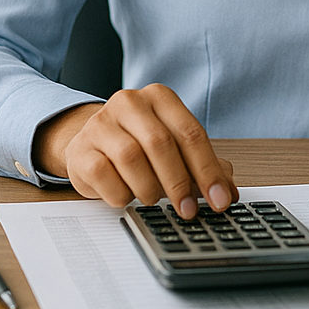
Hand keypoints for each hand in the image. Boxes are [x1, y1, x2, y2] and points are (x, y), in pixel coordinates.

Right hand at [34, 84, 237, 217]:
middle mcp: (130, 102)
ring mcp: (101, 123)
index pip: (190, 133)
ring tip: (154, 198)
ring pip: (131, 158)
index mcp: (160, 97)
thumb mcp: (174, 148)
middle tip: (188, 211)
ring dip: (149, 188)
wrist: (92, 143)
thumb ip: (203, 166)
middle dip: (179, 183)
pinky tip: (127, 196)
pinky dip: (121, 193)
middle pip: (161, 143)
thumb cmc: (140, 145)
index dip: (207, 170)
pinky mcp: (80, 148)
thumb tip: (228, 192)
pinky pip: (103, 174)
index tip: (219, 200)